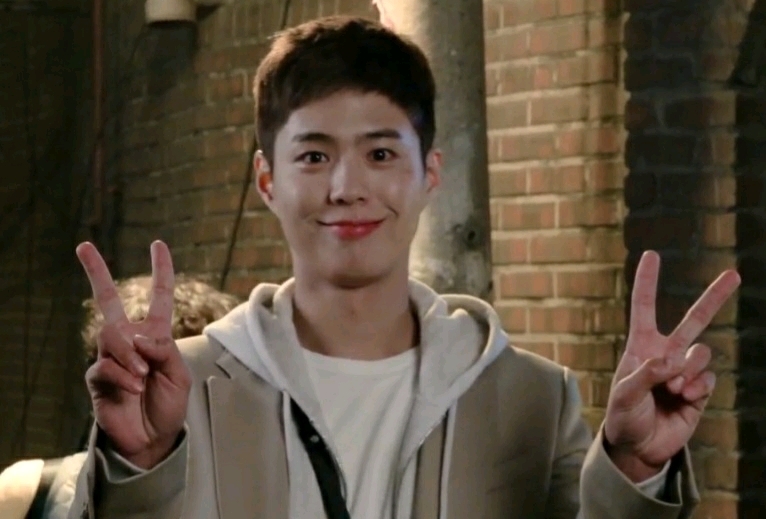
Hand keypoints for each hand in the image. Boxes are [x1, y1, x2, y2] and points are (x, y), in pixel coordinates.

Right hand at [77, 240, 191, 468]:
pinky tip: (133, 388)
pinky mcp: (97, 377)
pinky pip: (105, 365)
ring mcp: (111, 357)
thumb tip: (139, 337)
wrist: (152, 439)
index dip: (160, 271)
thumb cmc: (169, 405)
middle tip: (83, 246)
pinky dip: (123, 376)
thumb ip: (165, 351)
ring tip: (143, 378)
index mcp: (156, 335)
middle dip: (96, 272)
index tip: (158, 245)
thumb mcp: (180, 376)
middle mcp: (130, 341)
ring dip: (129, 355)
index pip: (158, 297)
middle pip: (108, 301)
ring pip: (109, 335)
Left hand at [604, 250, 739, 481]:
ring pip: (701, 353)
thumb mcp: (624, 395)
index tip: (652, 255)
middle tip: (734, 274)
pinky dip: (697, 387)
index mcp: (641, 346)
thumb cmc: (624, 416)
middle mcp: (666, 354)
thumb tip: (671, 360)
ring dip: (688, 370)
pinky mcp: (699, 391)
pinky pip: (707, 379)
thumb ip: (645, 375)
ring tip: (673, 389)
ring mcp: (685, 372)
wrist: (640, 447)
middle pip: (694, 320)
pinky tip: (684, 399)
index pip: (645, 308)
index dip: (648, 282)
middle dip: (714, 297)